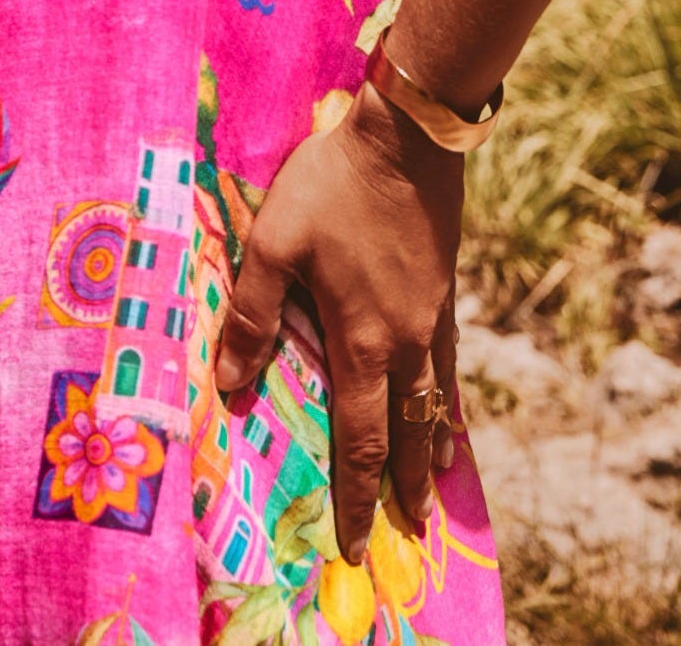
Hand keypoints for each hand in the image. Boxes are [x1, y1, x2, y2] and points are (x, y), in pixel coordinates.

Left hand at [214, 85, 462, 564]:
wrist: (409, 137)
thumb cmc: (334, 187)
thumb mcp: (276, 242)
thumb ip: (254, 312)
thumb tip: (231, 380)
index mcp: (365, 341)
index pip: (361, 438)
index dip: (357, 495)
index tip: (355, 542)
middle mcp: (406, 341)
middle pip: (408, 431)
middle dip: (405, 486)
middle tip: (412, 530)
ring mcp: (433, 314)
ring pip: (436, 397)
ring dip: (433, 445)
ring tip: (437, 481)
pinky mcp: (444, 286)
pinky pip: (449, 360)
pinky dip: (447, 393)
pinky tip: (445, 393)